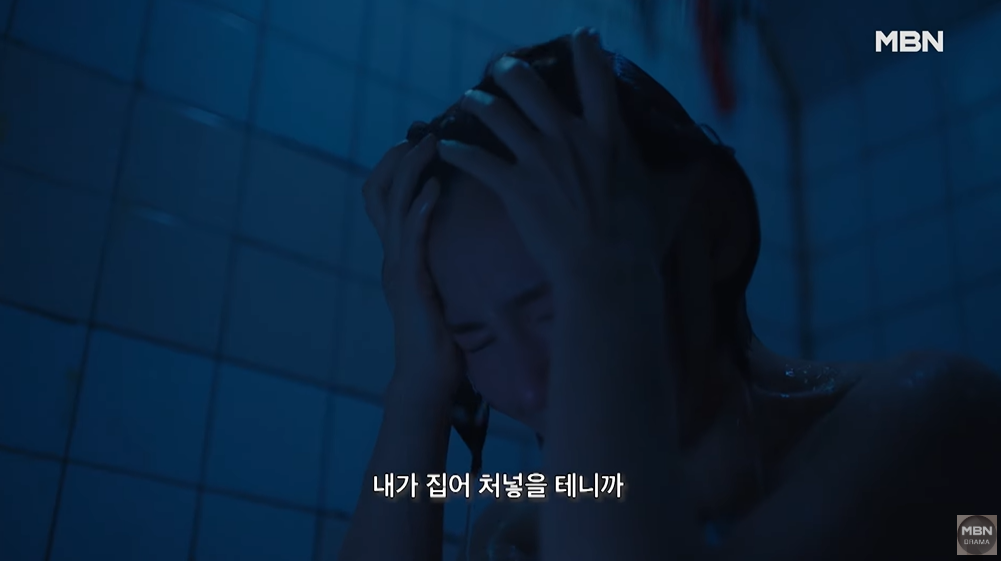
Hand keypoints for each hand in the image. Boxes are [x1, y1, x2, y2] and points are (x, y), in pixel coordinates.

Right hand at [362, 136, 462, 404]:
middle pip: (379, 191)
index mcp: (399, 253)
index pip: (384, 196)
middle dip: (399, 157)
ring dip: (410, 172)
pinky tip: (436, 191)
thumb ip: (442, 259)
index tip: (422, 140)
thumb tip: (465, 234)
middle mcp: (392, 255)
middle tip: (425, 134)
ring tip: (430, 145)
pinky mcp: (410, 284)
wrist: (426, 378)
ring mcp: (398, 268)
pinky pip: (411, 240)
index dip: (396, 165)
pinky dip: (419, 210)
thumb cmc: (440, 336)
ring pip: (391, 206)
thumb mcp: (441, 286)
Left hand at [437, 28, 688, 287]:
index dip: (586, 50)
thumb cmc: (639, 240)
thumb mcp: (667, 198)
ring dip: (479, 103)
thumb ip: (681, 175)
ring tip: (468, 99)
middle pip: (530, 88)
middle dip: (511, 71)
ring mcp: (539, 160)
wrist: (606, 271)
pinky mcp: (515, 186)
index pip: (596, 78)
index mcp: (609, 135)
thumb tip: (708, 165)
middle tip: (501, 66)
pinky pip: (478, 161)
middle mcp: (570, 137)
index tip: (579, 33)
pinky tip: (446, 148)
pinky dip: (458, 152)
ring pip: (499, 116)